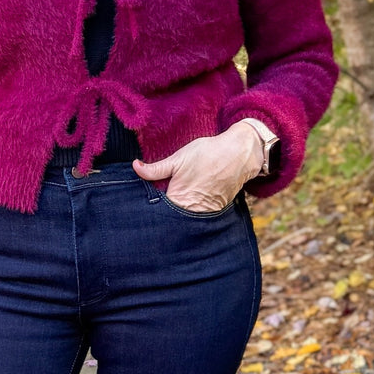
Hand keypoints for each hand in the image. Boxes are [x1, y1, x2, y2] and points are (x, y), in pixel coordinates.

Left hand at [133, 119, 270, 212]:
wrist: (239, 155)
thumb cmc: (207, 154)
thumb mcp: (178, 158)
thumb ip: (155, 168)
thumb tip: (135, 167)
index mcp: (178, 199)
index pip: (158, 213)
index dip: (148, 213)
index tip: (139, 214)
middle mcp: (191, 210)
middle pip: (171, 219)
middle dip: (162, 218)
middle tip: (149, 217)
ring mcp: (204, 213)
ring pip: (185, 220)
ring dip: (177, 218)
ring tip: (171, 212)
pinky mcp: (214, 211)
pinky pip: (198, 217)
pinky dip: (191, 214)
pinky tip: (187, 207)